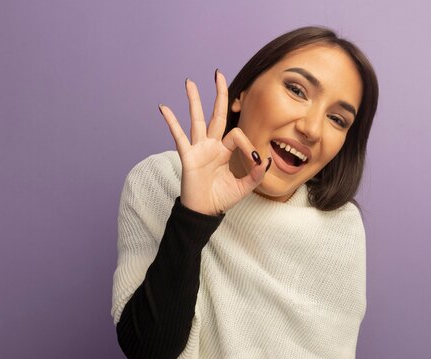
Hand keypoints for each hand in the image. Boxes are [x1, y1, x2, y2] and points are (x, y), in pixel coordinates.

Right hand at [158, 70, 269, 215]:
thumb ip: (256, 174)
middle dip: (218, 94)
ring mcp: (198, 149)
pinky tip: (164, 108)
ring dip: (194, 100)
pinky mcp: (188, 157)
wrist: (204, 212)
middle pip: (215, 115)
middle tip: (217, 74)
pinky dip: (171, 122)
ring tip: (190, 82)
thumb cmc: (221, 199)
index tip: (256, 161)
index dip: (249, 145)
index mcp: (224, 151)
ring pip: (196, 120)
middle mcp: (211, 146)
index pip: (237, 134)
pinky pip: (179, 137)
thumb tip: (266, 159)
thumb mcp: (244, 187)